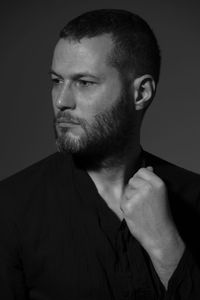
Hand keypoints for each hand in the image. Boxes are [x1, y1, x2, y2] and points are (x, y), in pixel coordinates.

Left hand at [120, 166, 184, 286]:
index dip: (141, 180)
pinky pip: (122, 200)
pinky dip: (126, 207)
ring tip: (141, 209)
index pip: (142, 171)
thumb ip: (152, 181)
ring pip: (126, 190)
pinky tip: (135, 214)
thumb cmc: (161, 215)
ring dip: (130, 199)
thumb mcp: (161, 194)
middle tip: (144, 203)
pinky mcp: (128, 206)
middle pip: (132, 180)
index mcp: (158, 183)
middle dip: (134, 189)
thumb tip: (147, 168)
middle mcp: (147, 188)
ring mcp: (137, 197)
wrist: (160, 236)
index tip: (145, 189)